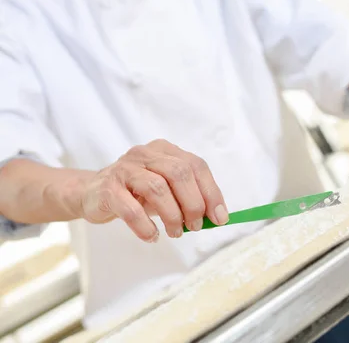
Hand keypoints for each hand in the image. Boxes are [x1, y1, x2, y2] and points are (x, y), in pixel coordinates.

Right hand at [79, 139, 228, 241]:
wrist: (91, 193)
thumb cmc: (135, 192)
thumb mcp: (164, 189)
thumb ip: (187, 196)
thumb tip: (217, 216)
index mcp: (163, 150)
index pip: (195, 165)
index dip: (211, 191)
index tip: (220, 217)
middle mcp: (145, 154)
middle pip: (179, 173)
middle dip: (193, 203)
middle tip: (195, 226)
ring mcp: (125, 169)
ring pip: (157, 188)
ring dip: (172, 216)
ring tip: (175, 232)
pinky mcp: (108, 188)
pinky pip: (131, 209)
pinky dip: (146, 226)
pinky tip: (151, 236)